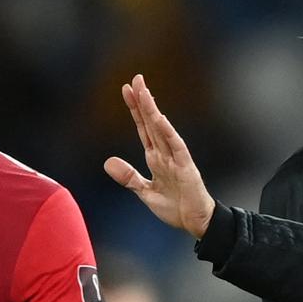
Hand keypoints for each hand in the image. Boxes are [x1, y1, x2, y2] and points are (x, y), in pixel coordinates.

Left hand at [104, 74, 215, 238]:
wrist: (195, 222)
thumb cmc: (175, 206)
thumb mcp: (144, 192)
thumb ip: (128, 177)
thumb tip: (107, 162)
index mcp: (155, 157)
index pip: (143, 128)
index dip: (135, 109)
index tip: (126, 90)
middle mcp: (165, 153)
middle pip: (151, 122)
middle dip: (143, 100)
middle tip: (136, 78)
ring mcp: (176, 158)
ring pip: (161, 129)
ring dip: (153, 110)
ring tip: (145, 91)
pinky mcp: (186, 167)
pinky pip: (176, 146)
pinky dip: (167, 132)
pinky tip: (159, 118)